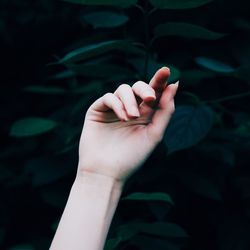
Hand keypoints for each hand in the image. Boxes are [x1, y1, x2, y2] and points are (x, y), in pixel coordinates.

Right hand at [77, 67, 177, 184]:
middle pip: (139, 87)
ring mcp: (113, 110)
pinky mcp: (98, 110)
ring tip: (131, 118)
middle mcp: (130, 110)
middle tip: (150, 99)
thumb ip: (165, 110)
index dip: (160, 81)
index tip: (167, 71)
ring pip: (123, 89)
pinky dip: (117, 104)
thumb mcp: (154, 134)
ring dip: (130, 100)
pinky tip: (122, 118)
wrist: (107, 172)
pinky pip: (108, 97)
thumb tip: (175, 85)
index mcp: (145, 116)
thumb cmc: (132, 157)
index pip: (154, 93)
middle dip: (146, 89)